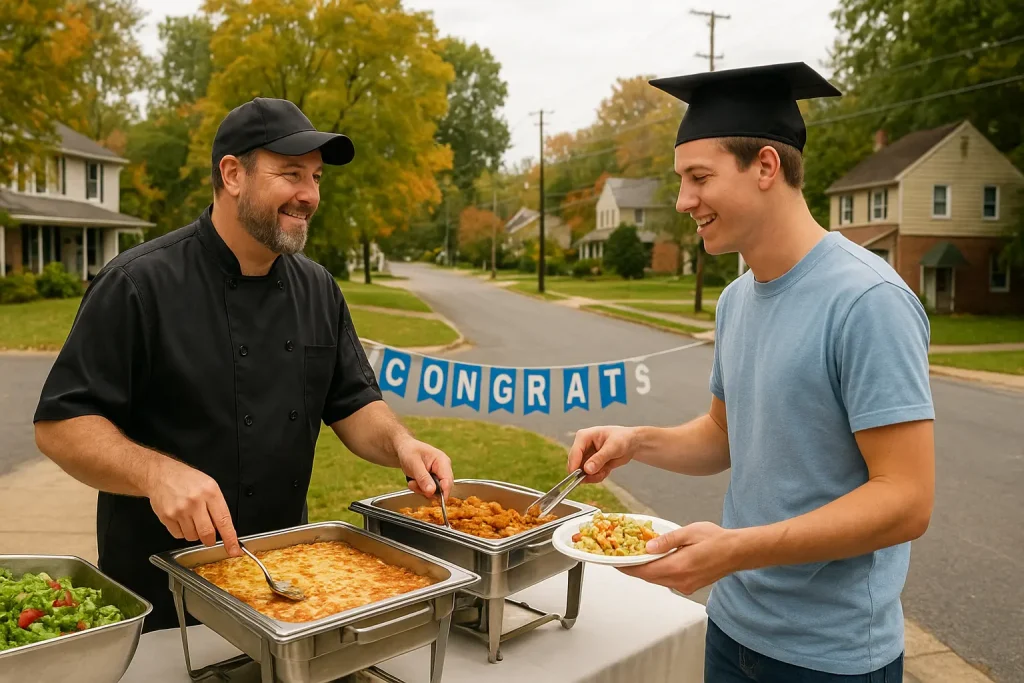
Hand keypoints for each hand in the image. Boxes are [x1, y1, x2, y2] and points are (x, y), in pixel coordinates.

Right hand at [145, 457, 240, 556]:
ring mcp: (180, 510)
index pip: (224, 521)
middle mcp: (195, 502)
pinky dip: (182, 532)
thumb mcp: (209, 486)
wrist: (161, 474)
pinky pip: (179, 535)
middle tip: (209, 536)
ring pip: (193, 537)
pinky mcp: (167, 517)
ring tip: (191, 519)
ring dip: (195, 534)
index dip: (230, 539)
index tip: (235, 551)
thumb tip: (224, 529)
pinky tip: (181, 519)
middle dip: (210, 540)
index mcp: (210, 492)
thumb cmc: (187, 480)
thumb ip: (217, 506)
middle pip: (207, 533)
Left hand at [396, 437, 453, 498]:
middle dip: (427, 491)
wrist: (404, 449)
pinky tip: (413, 483)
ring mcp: (439, 476)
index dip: (444, 492)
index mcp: (443, 462)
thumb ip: (423, 478)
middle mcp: (444, 470)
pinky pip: (430, 492)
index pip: (448, 480)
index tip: (436, 500)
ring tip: (411, 482)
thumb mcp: (414, 463)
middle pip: (443, 488)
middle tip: (413, 484)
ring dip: (421, 490)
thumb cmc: (409, 452)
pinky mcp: (434, 481)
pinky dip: (420, 490)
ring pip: (435, 492)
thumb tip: (432, 491)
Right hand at [567, 426, 636, 483]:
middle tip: (599, 474)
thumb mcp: (613, 447)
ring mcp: (586, 456)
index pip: (574, 453)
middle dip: (587, 473)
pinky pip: (590, 476)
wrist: (631, 443)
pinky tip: (606, 470)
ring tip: (606, 470)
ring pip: (583, 472)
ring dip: (594, 476)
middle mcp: (582, 446)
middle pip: (576, 465)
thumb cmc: (622, 438)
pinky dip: (598, 476)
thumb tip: (587, 470)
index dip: (574, 466)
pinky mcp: (590, 464)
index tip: (578, 478)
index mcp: (584, 437)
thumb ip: (599, 459)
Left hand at [618, 522, 742, 594]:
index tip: (614, 562)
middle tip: (621, 557)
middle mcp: (680, 580)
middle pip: (649, 577)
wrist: (738, 552)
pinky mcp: (690, 586)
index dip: (627, 568)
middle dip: (634, 568)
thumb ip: (667, 540)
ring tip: (636, 557)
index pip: (645, 571)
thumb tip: (648, 546)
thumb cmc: (717, 540)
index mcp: (678, 567)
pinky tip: (656, 561)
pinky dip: (658, 572)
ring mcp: (685, 586)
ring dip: (646, 570)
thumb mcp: (689, 532)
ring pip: (658, 580)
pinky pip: (668, 580)